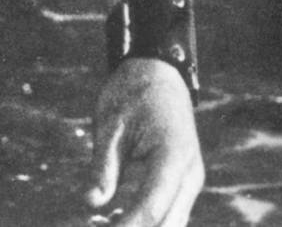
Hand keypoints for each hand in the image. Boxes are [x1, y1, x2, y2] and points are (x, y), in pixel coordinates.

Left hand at [84, 58, 202, 225]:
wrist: (157, 71)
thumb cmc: (130, 93)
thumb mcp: (110, 124)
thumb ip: (103, 165)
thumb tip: (90, 202)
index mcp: (173, 156)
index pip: (151, 208)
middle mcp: (189, 174)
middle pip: (168, 225)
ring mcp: (191, 180)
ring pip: (172, 223)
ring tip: (104, 225)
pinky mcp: (184, 181)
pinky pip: (170, 213)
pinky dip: (148, 222)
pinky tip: (114, 222)